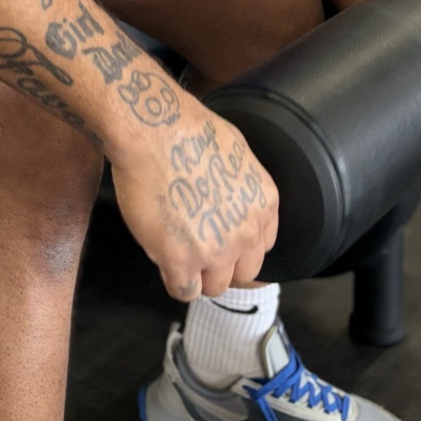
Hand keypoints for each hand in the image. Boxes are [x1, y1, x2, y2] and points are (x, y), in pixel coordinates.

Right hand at [110, 92, 278, 300]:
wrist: (156, 131)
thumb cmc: (188, 130)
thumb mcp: (237, 153)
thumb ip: (243, 188)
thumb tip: (233, 199)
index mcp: (264, 204)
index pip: (261, 247)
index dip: (238, 246)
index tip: (222, 241)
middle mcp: (246, 232)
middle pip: (242, 273)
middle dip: (221, 264)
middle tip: (199, 248)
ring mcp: (215, 251)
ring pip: (214, 287)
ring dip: (198, 274)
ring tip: (179, 252)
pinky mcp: (181, 261)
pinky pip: (184, 291)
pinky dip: (175, 281)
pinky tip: (165, 262)